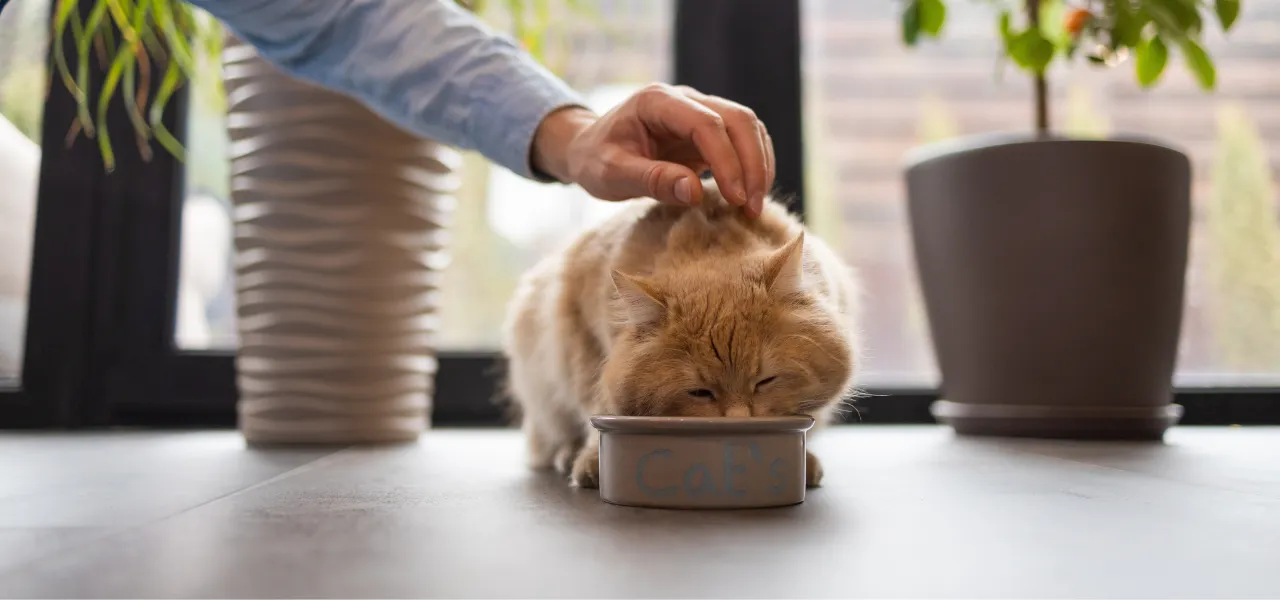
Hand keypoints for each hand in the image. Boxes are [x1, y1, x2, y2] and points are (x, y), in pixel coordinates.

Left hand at [531, 84, 775, 217]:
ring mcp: (699, 111)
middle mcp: (684, 99)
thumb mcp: (611, 174)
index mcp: (657, 101)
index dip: (727, 160)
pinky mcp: (707, 132)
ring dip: (758, 165)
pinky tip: (749, 196)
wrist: (588, 149)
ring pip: (747, 127)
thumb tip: (696, 192)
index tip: (736, 198)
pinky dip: (752, 166)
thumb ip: (651, 180)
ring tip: (754, 207)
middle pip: (738, 119)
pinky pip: (742, 141)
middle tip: (752, 207)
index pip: (706, 123)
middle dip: (752, 163)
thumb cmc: (594, 159)